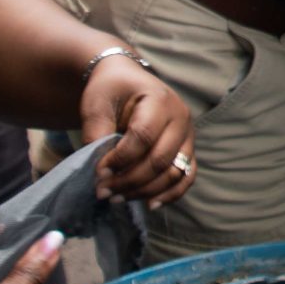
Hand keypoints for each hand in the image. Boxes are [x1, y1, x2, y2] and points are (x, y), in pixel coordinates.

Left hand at [81, 52, 195, 209]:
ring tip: (117, 198)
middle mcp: (180, 117)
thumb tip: (101, 171)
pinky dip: (171, 194)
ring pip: (174, 172)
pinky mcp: (187, 149)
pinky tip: (150, 204)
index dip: (120, 159)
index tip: (98, 172)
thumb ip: (97, 133)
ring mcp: (188, 134)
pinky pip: (186, 176)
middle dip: (129, 180)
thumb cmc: (111, 89)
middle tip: (103, 192)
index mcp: (159, 100)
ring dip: (145, 191)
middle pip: (160, 159)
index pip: (143, 136)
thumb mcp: (97, 103)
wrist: (127, 80)